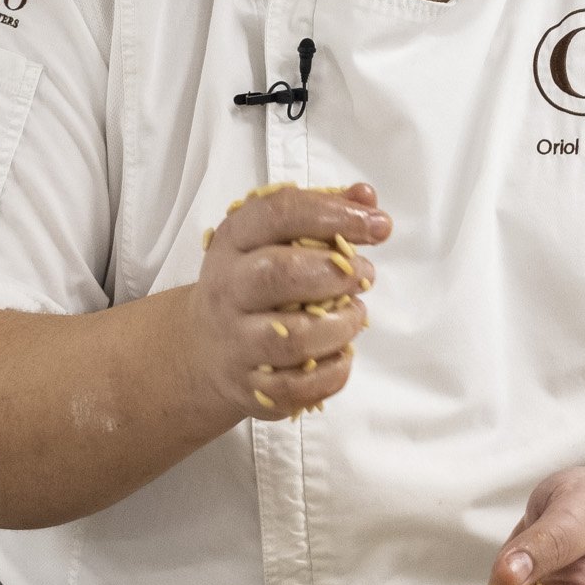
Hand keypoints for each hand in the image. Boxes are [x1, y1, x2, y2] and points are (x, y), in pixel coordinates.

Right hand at [180, 182, 387, 422]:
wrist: (204, 348)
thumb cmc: (254, 282)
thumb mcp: (273, 238)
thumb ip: (322, 212)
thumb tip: (367, 197)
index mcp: (234, 241)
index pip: (279, 214)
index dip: (335, 214)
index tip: (380, 225)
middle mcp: (228, 289)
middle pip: (278, 275)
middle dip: (335, 272)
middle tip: (364, 274)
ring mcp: (236, 342)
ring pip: (291, 338)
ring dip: (340, 326)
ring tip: (356, 314)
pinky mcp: (251, 387)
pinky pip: (296, 388)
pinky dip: (333, 372)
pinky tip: (343, 353)